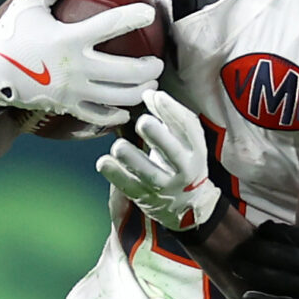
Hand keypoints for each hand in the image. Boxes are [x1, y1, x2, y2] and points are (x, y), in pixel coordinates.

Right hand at [0, 0, 159, 128]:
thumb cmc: (10, 33)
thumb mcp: (29, 2)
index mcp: (68, 38)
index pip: (111, 25)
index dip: (135, 16)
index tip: (151, 11)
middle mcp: (75, 67)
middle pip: (127, 71)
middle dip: (151, 67)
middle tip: (158, 62)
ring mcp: (73, 91)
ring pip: (120, 96)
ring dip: (141, 91)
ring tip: (149, 84)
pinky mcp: (68, 107)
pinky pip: (100, 115)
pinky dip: (118, 114)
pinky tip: (127, 108)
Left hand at [97, 92, 221, 233]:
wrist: (189, 205)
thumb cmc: (182, 161)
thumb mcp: (184, 140)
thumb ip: (168, 116)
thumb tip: (147, 93)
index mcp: (195, 151)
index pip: (188, 129)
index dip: (173, 112)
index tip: (155, 97)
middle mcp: (184, 170)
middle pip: (173, 153)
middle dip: (159, 137)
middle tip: (143, 122)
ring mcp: (165, 187)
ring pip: (150, 174)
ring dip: (133, 160)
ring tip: (119, 147)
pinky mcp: (146, 198)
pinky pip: (130, 187)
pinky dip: (116, 175)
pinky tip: (103, 162)